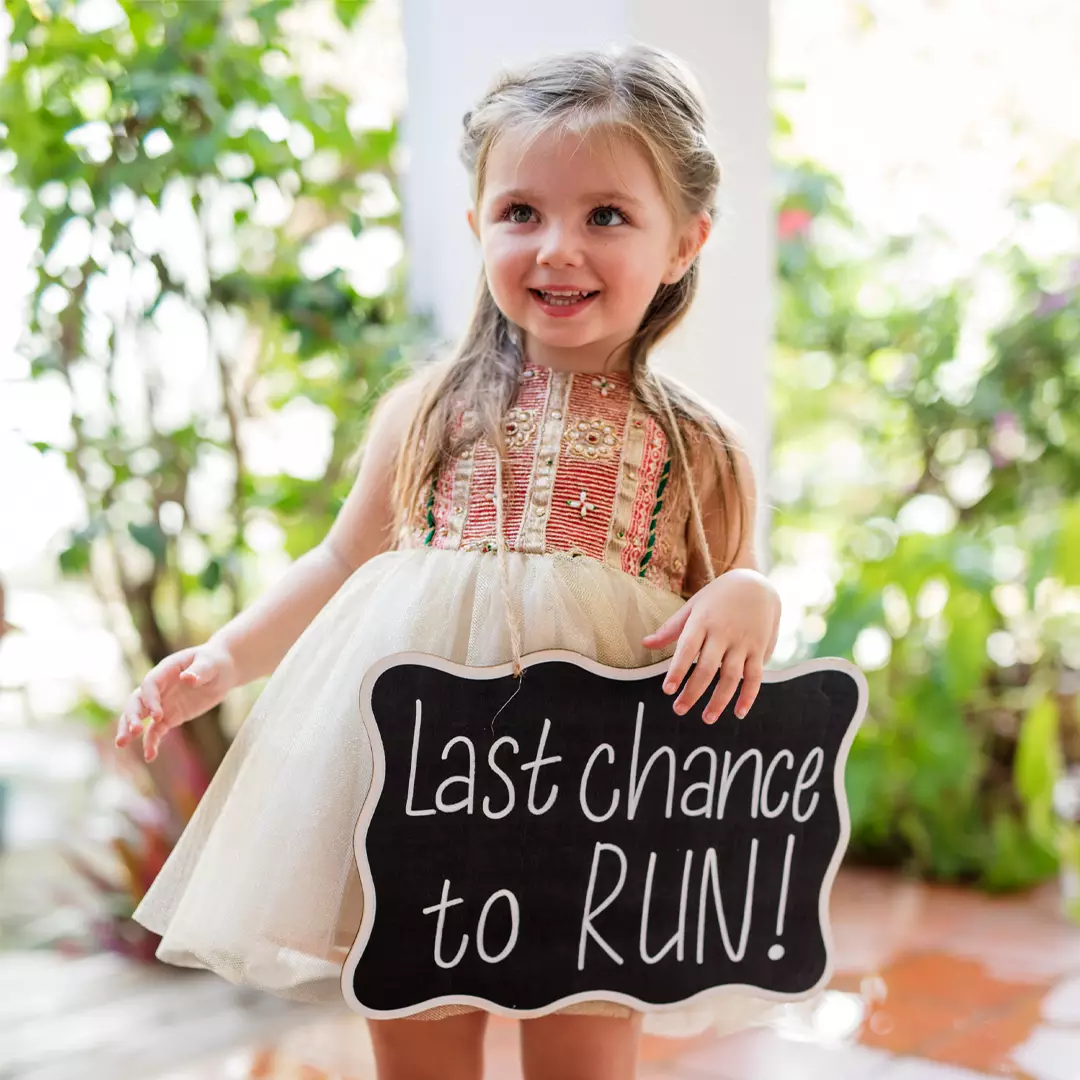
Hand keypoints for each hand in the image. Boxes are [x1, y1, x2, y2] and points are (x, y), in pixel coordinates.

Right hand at [115, 641, 237, 761]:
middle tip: (134, 731)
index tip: (157, 715)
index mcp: (165, 670)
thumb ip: (199, 671)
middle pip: (136, 701)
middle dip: (132, 716)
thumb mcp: (209, 663)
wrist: (221, 671)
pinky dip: (150, 742)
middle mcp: (158, 687)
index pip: (149, 685)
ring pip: (139, 717)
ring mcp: (161, 703)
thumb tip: (187, 679)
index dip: (150, 700)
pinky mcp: (169, 717)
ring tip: (121, 743)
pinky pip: (155, 730)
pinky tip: (150, 756)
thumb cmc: (213, 662)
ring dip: (129, 729)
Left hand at [642, 568, 779, 723]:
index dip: (678, 670)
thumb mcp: (693, 606)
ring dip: (719, 700)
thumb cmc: (718, 597)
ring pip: (732, 676)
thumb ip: (671, 628)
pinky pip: (755, 676)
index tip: (667, 690)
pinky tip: (739, 713)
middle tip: (678, 710)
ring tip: (707, 718)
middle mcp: (724, 633)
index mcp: (703, 621)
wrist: (757, 584)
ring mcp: (743, 642)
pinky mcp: (760, 649)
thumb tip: (645, 644)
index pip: (687, 648)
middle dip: (693, 692)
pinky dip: (749, 696)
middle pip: (708, 668)